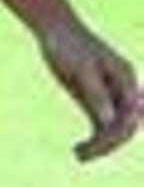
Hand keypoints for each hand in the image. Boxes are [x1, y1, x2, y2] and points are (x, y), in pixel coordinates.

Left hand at [38, 18, 139, 161]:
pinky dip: (94, 138)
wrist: (55, 30)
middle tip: (82, 155)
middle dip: (109, 143)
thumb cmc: (68, 46)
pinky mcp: (96, 98)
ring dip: (101, 144)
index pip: (131, 115)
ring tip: (78, 155)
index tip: (96, 147)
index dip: (118, 135)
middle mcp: (123, 88)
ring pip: (114, 127)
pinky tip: (78, 149)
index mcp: (126, 78)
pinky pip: (102, 124)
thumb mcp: (81, 69)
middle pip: (126, 124)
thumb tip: (108, 120)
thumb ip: (96, 93)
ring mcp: (111, 94)